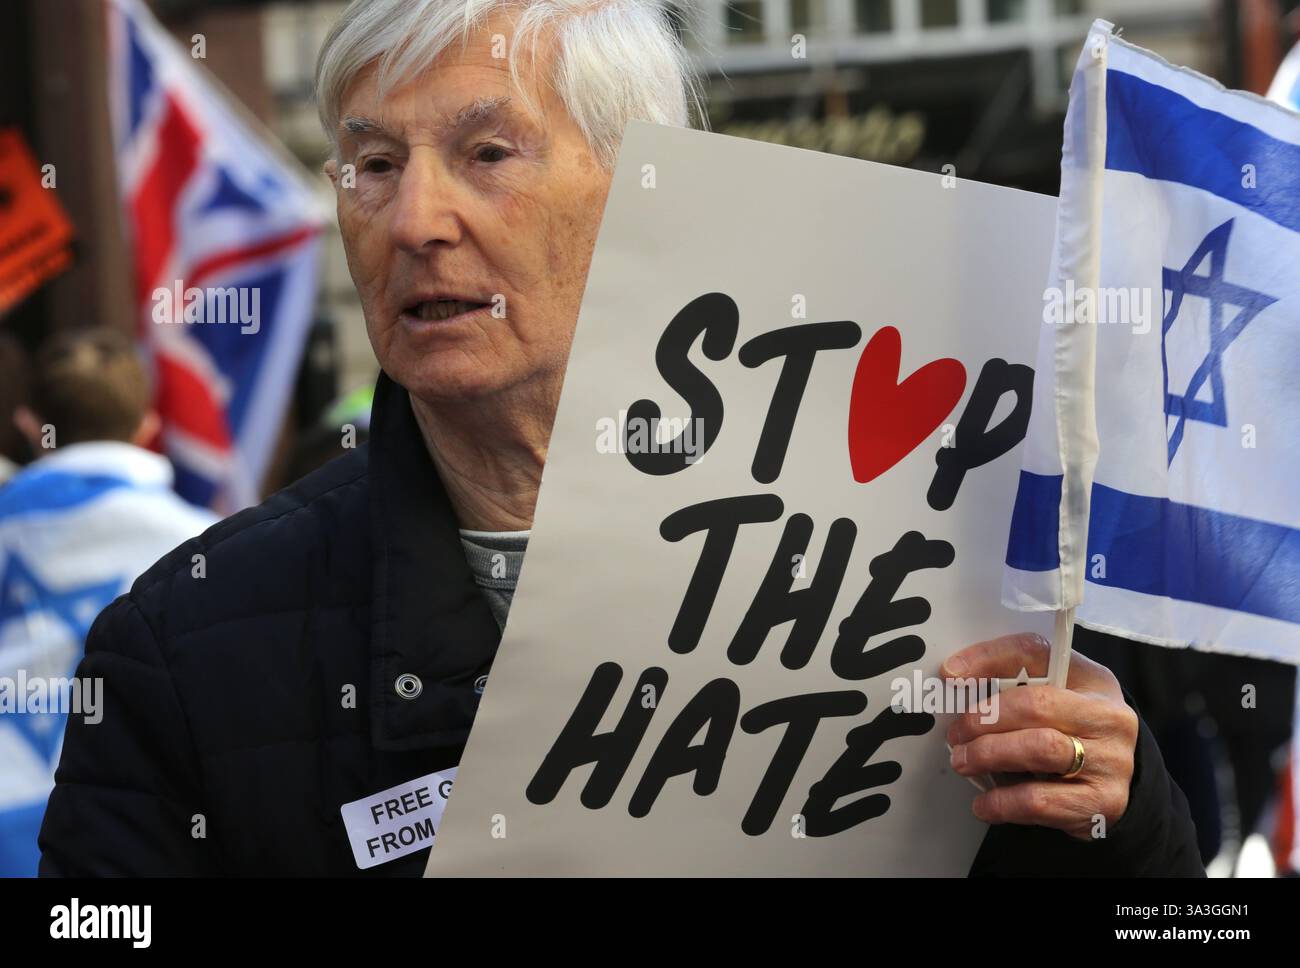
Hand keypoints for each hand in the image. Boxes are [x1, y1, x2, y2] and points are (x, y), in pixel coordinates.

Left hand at [942, 632, 1138, 841]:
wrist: (1122, 781)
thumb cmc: (1075, 733)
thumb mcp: (1055, 698)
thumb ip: (1013, 683)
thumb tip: (956, 677)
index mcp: (1092, 680)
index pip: (1035, 653)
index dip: (988, 659)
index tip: (951, 673)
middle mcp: (1108, 716)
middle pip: (1036, 705)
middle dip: (985, 719)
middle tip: (956, 734)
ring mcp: (1111, 761)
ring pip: (1040, 749)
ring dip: (989, 755)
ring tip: (963, 762)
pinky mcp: (1103, 802)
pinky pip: (1041, 801)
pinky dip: (1003, 802)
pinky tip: (985, 803)